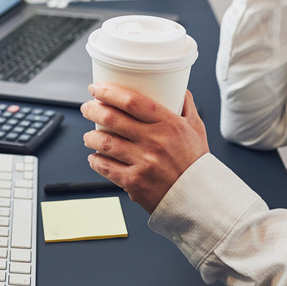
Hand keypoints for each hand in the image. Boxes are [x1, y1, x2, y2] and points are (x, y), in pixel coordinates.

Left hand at [80, 83, 208, 213]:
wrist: (199, 198)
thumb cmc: (196, 162)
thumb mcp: (196, 128)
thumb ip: (186, 105)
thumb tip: (179, 87)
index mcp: (168, 123)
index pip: (132, 101)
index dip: (109, 92)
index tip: (97, 88)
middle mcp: (154, 141)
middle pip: (112, 119)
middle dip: (93, 110)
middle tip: (87, 108)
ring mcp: (143, 162)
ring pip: (105, 143)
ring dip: (91, 137)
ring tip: (89, 136)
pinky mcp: (134, 182)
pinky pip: (106, 168)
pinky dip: (96, 161)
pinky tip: (94, 157)